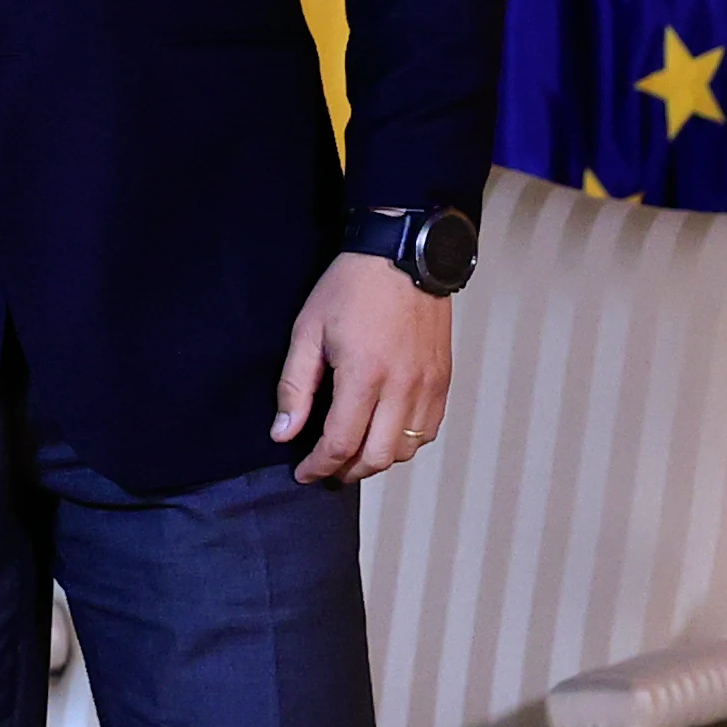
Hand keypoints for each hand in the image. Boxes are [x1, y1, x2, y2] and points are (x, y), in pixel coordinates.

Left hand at [271, 251, 454, 484]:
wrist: (402, 254)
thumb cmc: (352, 287)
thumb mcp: (308, 331)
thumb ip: (295, 388)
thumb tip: (284, 433)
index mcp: (364, 375)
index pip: (341, 444)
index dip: (318, 466)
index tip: (303, 472)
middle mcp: (402, 386)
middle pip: (376, 458)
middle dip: (346, 471)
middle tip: (326, 467)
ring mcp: (428, 385)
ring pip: (406, 450)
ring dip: (377, 459)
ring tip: (354, 451)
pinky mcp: (443, 379)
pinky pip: (428, 431)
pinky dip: (406, 443)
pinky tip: (385, 433)